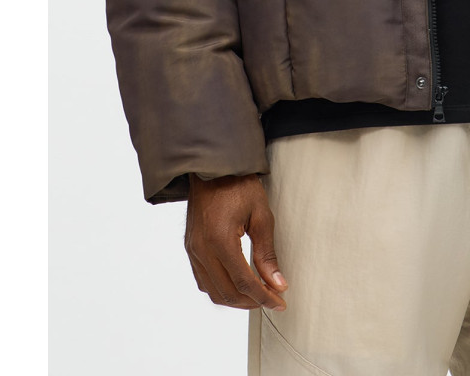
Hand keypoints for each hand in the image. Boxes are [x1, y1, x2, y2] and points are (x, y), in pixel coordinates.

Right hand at [184, 173, 288, 310]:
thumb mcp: (261, 215)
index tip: (279, 302)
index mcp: (220, 241)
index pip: (244, 282)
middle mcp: (202, 250)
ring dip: (235, 298)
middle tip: (272, 298)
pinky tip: (236, 283)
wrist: (213, 167)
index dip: (263, 297)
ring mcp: (193, 250)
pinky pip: (203, 280)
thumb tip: (277, 282)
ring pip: (213, 291)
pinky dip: (221, 288)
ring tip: (256, 294)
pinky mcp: (190, 248)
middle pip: (227, 292)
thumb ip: (267, 252)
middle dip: (251, 301)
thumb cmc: (238, 184)